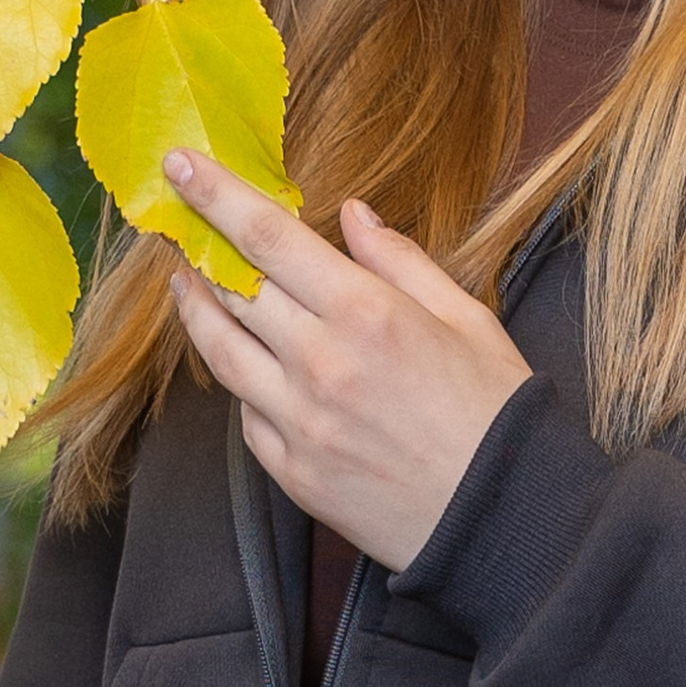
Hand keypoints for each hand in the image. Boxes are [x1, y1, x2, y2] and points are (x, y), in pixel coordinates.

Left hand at [164, 152, 532, 571]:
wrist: (505, 523)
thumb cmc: (497, 415)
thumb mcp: (467, 318)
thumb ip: (401, 262)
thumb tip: (354, 215)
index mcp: (367, 313)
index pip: (268, 237)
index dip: (217, 194)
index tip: (181, 163)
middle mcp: (320, 363)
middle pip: (231, 288)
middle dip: (198, 246)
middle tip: (180, 222)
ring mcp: (298, 421)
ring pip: (220, 350)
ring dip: (197, 309)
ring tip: (186, 281)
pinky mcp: (290, 471)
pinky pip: (246, 413)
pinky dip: (242, 380)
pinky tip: (246, 361)